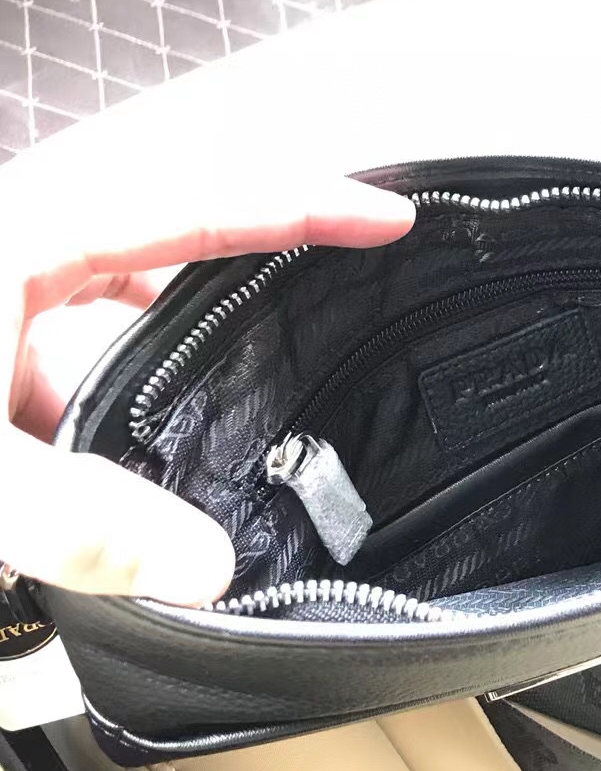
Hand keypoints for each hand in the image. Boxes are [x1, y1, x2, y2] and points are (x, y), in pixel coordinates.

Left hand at [1, 173, 414, 605]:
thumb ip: (76, 515)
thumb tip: (209, 564)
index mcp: (28, 237)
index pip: (201, 206)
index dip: (307, 209)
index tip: (391, 220)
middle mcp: (29, 256)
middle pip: (184, 254)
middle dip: (263, 287)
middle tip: (344, 318)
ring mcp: (10, 304)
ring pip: (136, 319)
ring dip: (188, 369)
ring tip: (250, 422)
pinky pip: (95, 364)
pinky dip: (133, 405)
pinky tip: (143, 465)